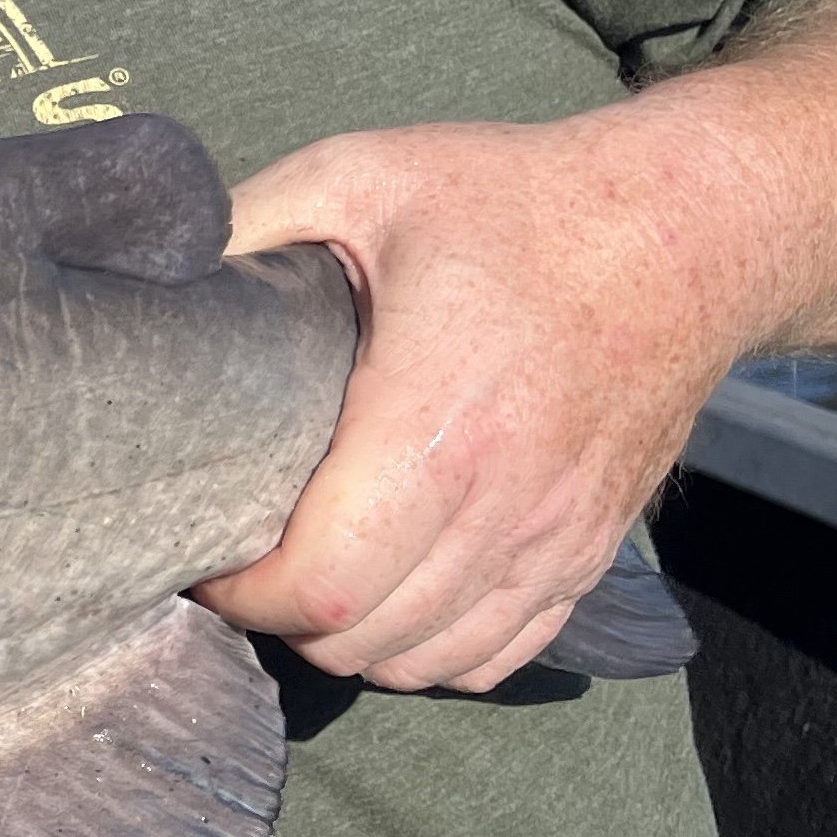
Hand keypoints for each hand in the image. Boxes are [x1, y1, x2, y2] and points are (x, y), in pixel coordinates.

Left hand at [197, 115, 745, 689]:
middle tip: (236, 558)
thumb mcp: (361, 175)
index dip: (241, 593)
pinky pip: (499, 654)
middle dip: (278, 618)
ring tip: (301, 576)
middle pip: (362, 639)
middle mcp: (503, 504)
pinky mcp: (590, 551)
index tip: (198, 551)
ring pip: (426, 660)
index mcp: (434, 423)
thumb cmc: (513, 201)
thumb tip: (146, 258)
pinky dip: (431, 649)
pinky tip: (388, 596)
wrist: (689, 231)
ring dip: (350, 640)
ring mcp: (556, 539)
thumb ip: (246, 222)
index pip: (320, 584)